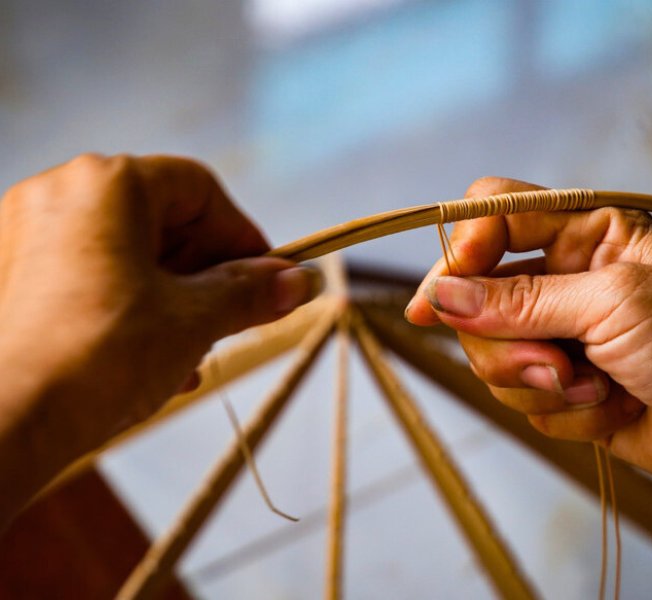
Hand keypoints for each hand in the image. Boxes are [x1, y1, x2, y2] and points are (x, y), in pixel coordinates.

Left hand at [0, 154, 319, 522]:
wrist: (9, 422)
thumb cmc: (101, 357)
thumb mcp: (195, 319)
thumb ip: (251, 292)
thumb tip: (300, 282)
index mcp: (107, 184)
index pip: (199, 189)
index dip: (242, 235)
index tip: (269, 278)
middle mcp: (60, 193)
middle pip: (163, 219)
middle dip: (207, 272)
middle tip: (235, 317)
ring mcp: (27, 232)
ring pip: (128, 252)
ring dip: (175, 296)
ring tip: (197, 348)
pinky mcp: (11, 273)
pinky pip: (91, 274)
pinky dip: (132, 304)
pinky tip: (156, 355)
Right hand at [406, 177, 651, 525]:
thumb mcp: (613, 303)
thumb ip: (520, 300)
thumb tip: (442, 297)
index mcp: (584, 233)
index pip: (494, 218)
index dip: (462, 251)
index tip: (445, 296)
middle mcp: (566, 280)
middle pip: (478, 300)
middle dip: (508, 342)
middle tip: (552, 363)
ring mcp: (562, 336)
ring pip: (494, 357)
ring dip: (542, 384)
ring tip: (595, 388)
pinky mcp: (565, 388)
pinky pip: (525, 401)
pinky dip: (566, 414)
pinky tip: (611, 408)